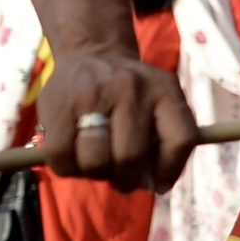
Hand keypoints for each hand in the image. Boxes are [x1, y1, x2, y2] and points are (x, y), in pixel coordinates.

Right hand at [35, 48, 197, 192]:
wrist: (92, 53)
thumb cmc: (132, 95)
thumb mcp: (159, 104)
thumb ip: (165, 141)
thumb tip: (155, 187)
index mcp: (165, 92)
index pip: (180, 140)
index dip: (171, 171)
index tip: (160, 185)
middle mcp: (132, 90)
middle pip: (130, 157)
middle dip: (126, 180)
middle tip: (121, 179)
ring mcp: (93, 95)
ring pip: (95, 161)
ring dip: (96, 175)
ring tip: (97, 166)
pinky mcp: (59, 105)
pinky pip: (61, 156)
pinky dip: (68, 170)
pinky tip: (74, 161)